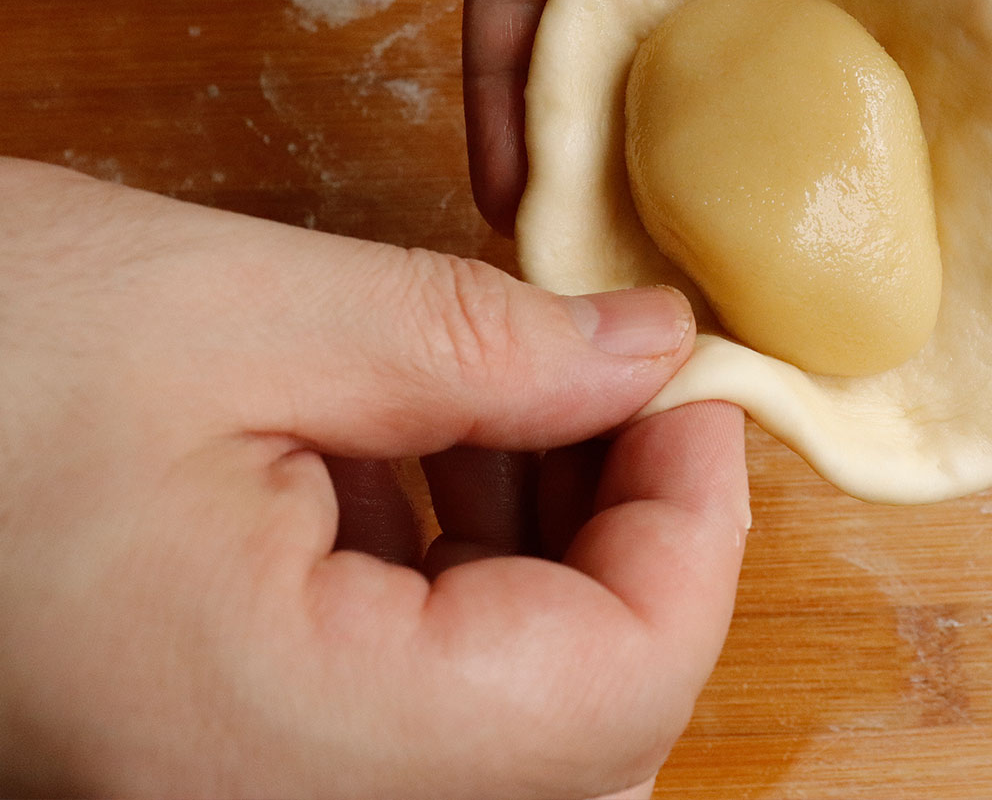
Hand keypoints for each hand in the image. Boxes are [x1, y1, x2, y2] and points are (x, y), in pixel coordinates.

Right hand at [0, 158, 747, 798]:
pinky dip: (470, 585)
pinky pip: (421, 710)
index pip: (618, 686)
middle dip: (638, 545)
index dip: (699, 527)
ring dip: (562, 560)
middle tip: (622, 388)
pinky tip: (437, 458)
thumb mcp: (238, 312)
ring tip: (524, 403)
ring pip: (515, 727)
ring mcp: (241, 799)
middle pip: (585, 726)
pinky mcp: (222, 761)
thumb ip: (482, 347)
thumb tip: (656, 353)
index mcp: (279, 736)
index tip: (697, 385)